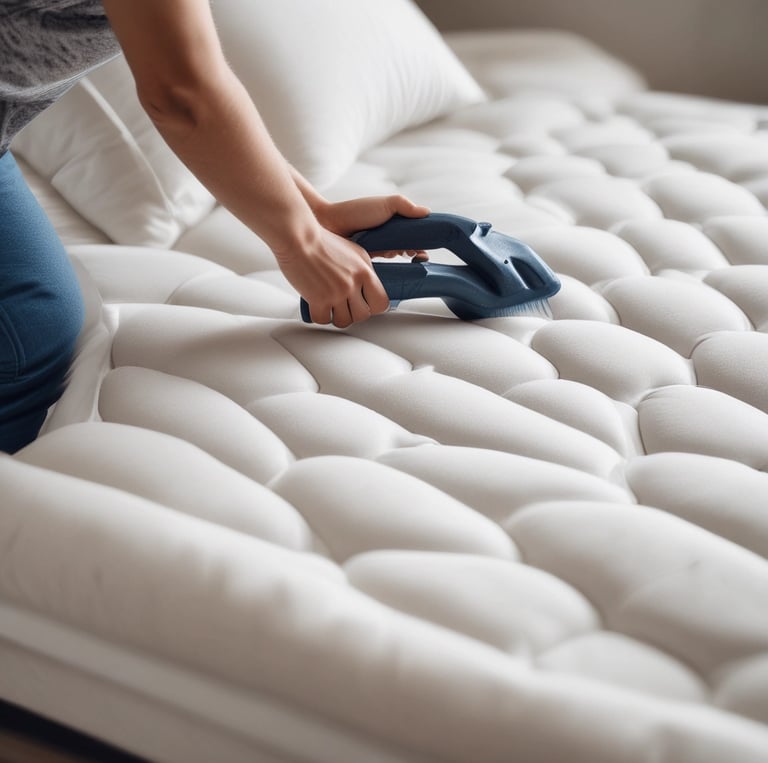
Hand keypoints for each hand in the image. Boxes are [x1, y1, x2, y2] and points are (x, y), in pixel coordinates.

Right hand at [277, 227, 389, 327]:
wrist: (298, 238)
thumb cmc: (321, 242)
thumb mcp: (353, 252)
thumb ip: (364, 270)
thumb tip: (370, 287)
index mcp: (365, 271)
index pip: (381, 302)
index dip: (373, 307)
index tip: (366, 305)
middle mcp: (352, 283)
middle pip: (362, 316)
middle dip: (352, 313)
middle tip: (344, 306)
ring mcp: (336, 293)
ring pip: (343, 322)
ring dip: (336, 317)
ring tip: (330, 307)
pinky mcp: (318, 300)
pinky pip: (323, 320)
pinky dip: (319, 316)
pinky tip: (317, 306)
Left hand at [316, 194, 430, 259]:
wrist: (328, 223)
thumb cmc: (355, 211)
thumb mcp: (385, 204)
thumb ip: (405, 205)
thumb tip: (426, 212)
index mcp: (393, 226)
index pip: (414, 238)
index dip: (421, 245)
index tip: (423, 251)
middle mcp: (387, 240)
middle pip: (407, 250)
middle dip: (412, 252)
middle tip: (412, 253)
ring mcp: (376, 252)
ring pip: (395, 260)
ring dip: (399, 259)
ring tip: (394, 253)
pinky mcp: (367, 264)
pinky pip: (381, 270)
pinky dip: (386, 269)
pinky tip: (386, 267)